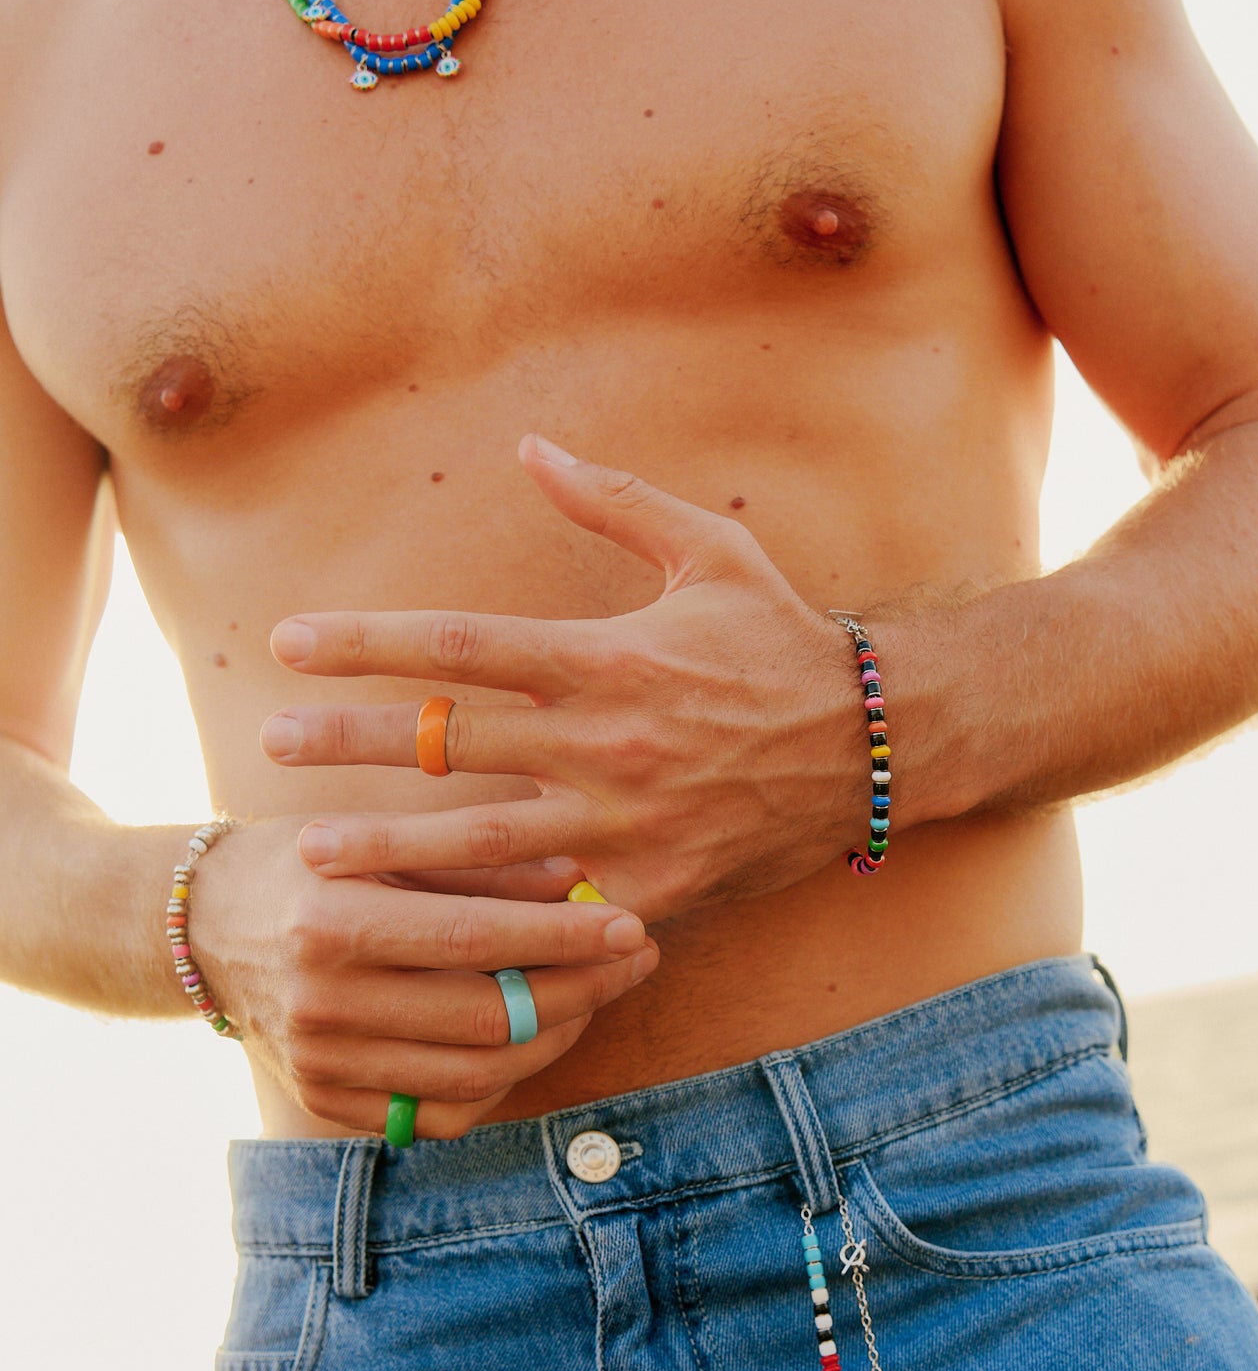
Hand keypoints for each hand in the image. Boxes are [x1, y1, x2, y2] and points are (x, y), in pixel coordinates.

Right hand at [193, 816, 659, 1139]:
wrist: (205, 924)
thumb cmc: (310, 860)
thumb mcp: (383, 840)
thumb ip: (478, 862)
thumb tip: (579, 874)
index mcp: (331, 923)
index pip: (475, 940)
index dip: (565, 937)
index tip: (632, 923)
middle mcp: (321, 1003)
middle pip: (487, 1019)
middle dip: (582, 990)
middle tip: (637, 956)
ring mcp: (321, 1064)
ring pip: (476, 1076)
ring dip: (556, 1037)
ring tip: (599, 991)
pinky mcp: (326, 1102)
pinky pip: (439, 1113)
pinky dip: (502, 1081)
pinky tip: (537, 1035)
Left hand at [260, 435, 866, 919]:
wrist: (872, 746)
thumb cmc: (782, 641)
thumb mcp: (712, 550)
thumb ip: (616, 500)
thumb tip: (531, 446)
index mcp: (608, 657)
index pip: (462, 646)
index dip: (368, 644)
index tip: (291, 644)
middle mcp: (607, 742)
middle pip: (452, 743)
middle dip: (351, 740)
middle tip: (272, 742)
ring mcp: (629, 825)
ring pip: (484, 840)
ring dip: (391, 846)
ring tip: (313, 853)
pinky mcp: (654, 889)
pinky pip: (559, 906)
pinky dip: (497, 914)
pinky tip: (432, 925)